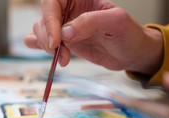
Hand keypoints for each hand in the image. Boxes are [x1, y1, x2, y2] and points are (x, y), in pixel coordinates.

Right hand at [24, 0, 162, 75]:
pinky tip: (47, 53)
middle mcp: (69, 10)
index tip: (56, 41)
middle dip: (48, 38)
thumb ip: (90, 22)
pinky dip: (38, 47)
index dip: (50, 20)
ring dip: (46, 47)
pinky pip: (41, 41)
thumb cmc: (128, 33)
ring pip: (40, 31)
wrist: (131, 54)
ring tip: (64, 60)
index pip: (53, 2)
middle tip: (61, 54)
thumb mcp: (115, 22)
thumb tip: (66, 33)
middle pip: (43, 18)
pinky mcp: (63, 43)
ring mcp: (64, 27)